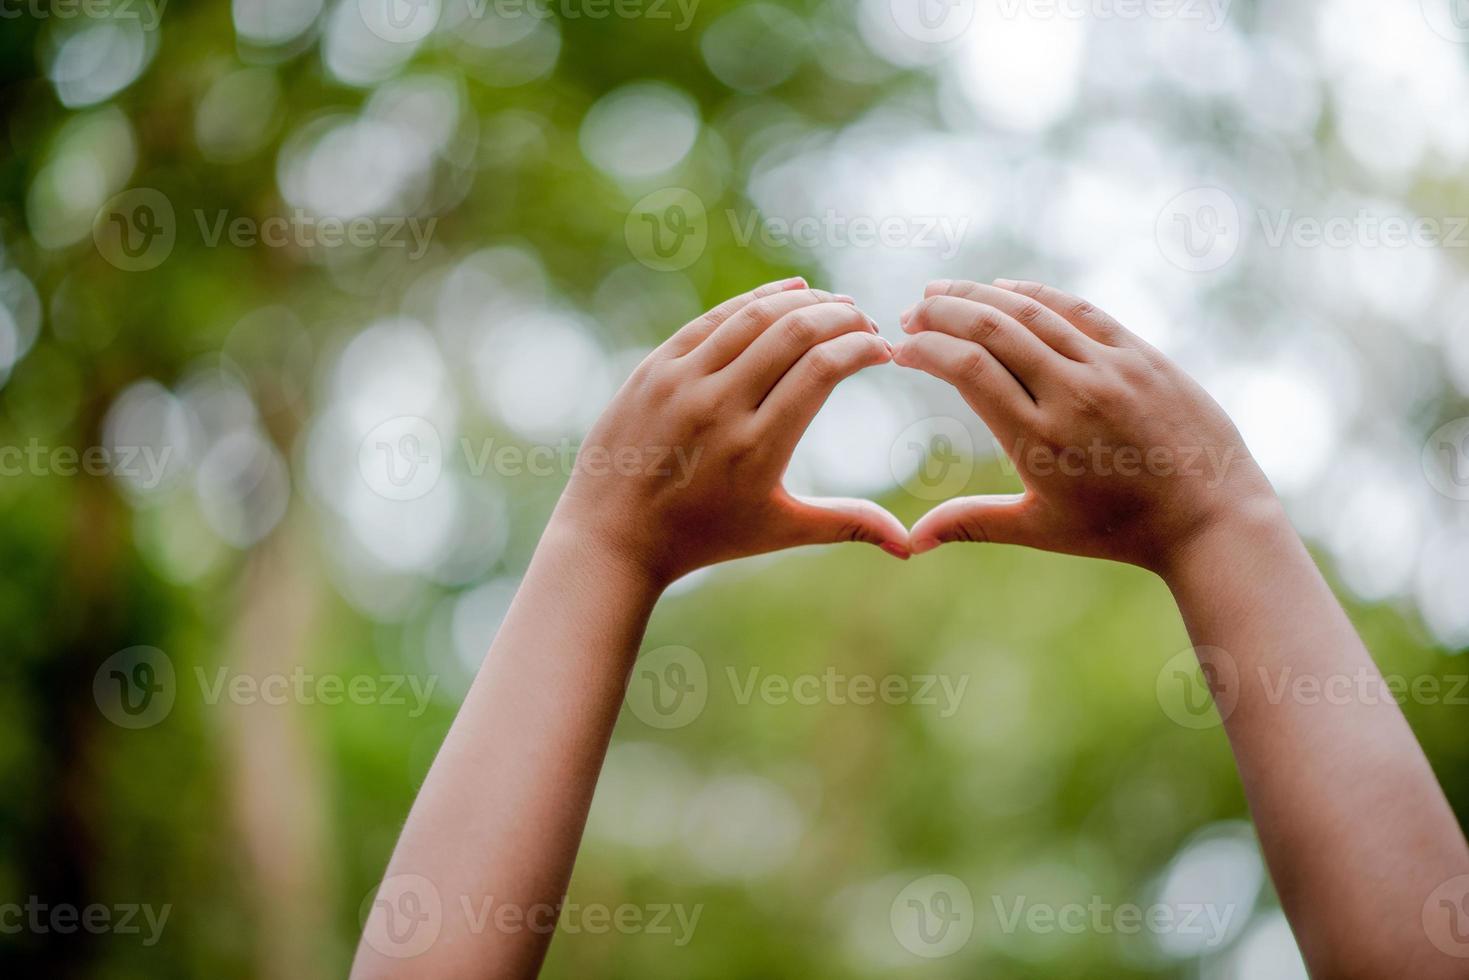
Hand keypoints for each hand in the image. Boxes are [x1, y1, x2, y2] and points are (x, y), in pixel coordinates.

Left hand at [554, 277, 908, 586]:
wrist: (613, 534)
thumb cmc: (704, 537)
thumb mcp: (777, 530)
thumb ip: (846, 524)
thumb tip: (911, 545)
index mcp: (756, 448)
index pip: (822, 369)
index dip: (861, 347)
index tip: (882, 349)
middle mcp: (718, 408)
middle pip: (793, 332)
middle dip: (841, 317)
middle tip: (866, 321)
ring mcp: (680, 383)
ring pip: (753, 317)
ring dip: (803, 301)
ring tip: (834, 304)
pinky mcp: (654, 369)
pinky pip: (712, 320)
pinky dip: (755, 302)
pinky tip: (788, 294)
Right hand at [894, 278, 1278, 571]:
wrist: (1211, 516)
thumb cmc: (1119, 529)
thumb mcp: (1041, 528)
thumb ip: (971, 523)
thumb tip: (910, 542)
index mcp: (1039, 440)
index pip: (967, 369)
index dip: (925, 349)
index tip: (900, 351)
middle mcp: (1072, 395)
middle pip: (991, 329)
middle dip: (940, 314)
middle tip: (909, 315)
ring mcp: (1110, 369)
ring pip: (1031, 311)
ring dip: (977, 294)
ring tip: (940, 293)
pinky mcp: (1140, 354)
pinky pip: (1079, 310)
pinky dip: (1035, 295)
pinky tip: (1003, 289)